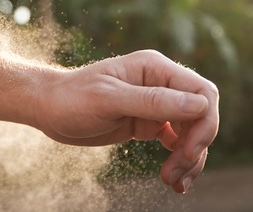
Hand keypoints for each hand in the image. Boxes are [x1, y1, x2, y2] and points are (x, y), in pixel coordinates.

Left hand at [33, 50, 218, 193]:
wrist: (48, 109)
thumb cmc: (72, 98)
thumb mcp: (109, 99)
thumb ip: (153, 101)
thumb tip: (201, 106)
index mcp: (155, 68)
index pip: (202, 92)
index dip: (205, 123)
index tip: (189, 152)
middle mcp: (160, 83)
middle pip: (202, 115)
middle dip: (196, 146)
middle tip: (176, 174)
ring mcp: (156, 104)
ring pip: (192, 132)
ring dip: (189, 159)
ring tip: (173, 183)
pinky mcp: (149, 123)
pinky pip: (177, 142)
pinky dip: (180, 161)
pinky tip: (174, 180)